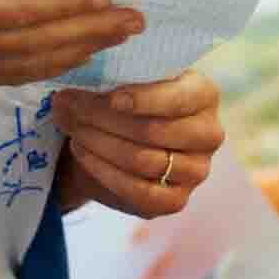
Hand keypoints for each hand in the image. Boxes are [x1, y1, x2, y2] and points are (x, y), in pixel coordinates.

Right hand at [0, 0, 143, 84]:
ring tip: (121, 36)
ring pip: (27, 66)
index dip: (66, 4)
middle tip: (135, 20)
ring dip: (79, 51)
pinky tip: (83, 52)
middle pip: (32, 45)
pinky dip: (51, 63)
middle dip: (88, 32)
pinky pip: (11, 72)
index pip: (19, 11)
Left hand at [51, 72, 222, 219]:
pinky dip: (104, 171)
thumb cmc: (128, 102)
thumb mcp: (128, 81)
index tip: (110, 99)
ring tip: (72, 128)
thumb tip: (73, 92)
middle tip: (69, 105)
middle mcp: (209, 134)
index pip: (179, 99)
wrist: (118, 142)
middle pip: (154, 130)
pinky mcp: (176, 200)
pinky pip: (138, 191)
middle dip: (103, 118)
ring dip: (98, 142)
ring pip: (142, 160)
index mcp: (204, 95)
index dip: (144, 99)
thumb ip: (114, 79)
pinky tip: (82, 152)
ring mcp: (196, 171)